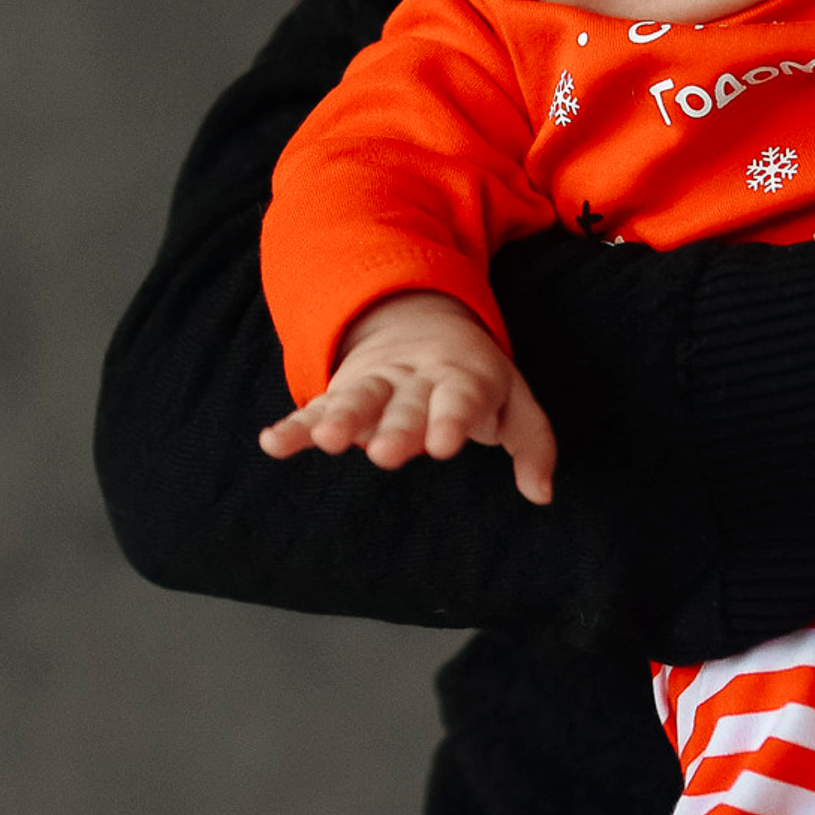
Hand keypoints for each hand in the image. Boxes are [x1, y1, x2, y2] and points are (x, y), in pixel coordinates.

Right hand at [257, 290, 557, 501]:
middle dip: (395, 428)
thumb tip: (542, 495)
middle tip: (386, 455)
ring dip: (341, 419)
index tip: (443, 444)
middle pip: (405, 404)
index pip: (459, 399)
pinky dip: (294, 425)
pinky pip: (316, 407)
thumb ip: (531, 443)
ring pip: (357, 399)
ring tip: (325, 439)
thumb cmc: (473, 379)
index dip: (451, 419)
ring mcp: (376, 383)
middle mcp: (415, 380)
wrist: (418, 319)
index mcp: (462, 378)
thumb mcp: (513, 398)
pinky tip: (273, 443)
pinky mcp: (343, 392)